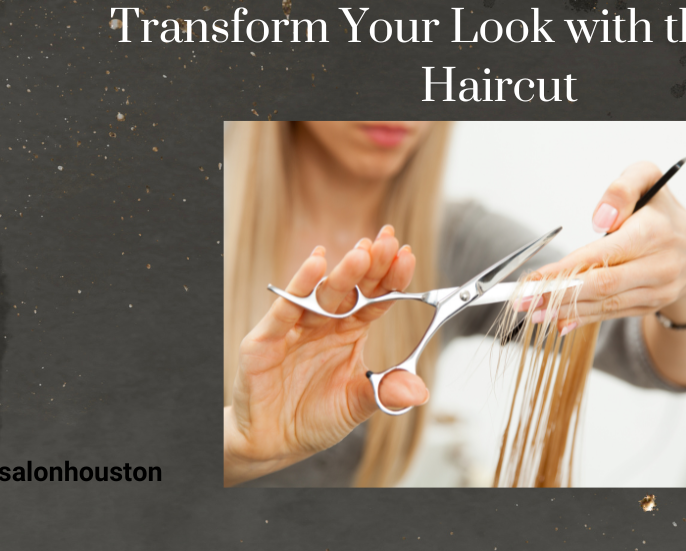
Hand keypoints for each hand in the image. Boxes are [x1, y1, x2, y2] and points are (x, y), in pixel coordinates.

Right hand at [224, 226, 428, 485]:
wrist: (272, 444)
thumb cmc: (315, 418)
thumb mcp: (357, 404)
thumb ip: (385, 392)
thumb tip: (420, 391)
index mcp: (350, 332)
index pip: (375, 299)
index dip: (391, 278)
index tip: (407, 255)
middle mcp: (325, 324)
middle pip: (351, 288)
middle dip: (370, 264)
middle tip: (387, 241)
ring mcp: (295, 329)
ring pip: (321, 295)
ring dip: (342, 273)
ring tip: (362, 252)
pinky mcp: (266, 339)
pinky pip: (285, 310)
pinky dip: (300, 287)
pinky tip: (317, 264)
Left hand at [519, 161, 685, 331]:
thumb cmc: (662, 211)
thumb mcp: (648, 179)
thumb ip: (622, 189)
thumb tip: (600, 220)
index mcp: (653, 234)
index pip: (604, 256)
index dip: (566, 269)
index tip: (535, 276)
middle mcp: (658, 267)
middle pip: (602, 287)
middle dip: (558, 295)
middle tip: (523, 299)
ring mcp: (656, 292)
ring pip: (605, 305)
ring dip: (565, 310)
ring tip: (532, 312)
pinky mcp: (648, 306)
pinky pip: (612, 315)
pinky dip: (583, 317)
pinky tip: (557, 320)